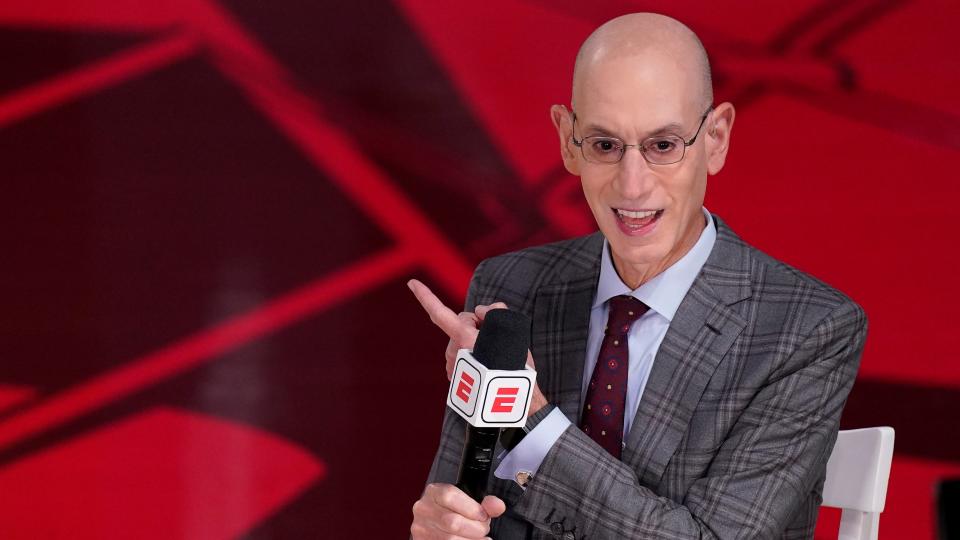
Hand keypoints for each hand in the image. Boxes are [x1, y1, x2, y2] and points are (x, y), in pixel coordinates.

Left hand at [406, 279, 548, 413]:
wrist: (512, 402)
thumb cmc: (514, 366)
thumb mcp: (509, 330)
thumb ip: (493, 312)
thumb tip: (481, 314)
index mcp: (464, 338)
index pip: (440, 312)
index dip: (425, 295)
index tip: (412, 283)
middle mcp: (454, 350)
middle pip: (461, 322)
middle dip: (476, 322)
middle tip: (495, 335)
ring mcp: (452, 365)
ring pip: (460, 338)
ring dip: (473, 340)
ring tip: (493, 354)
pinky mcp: (455, 376)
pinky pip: (460, 355)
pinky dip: (470, 354)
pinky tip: (484, 364)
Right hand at [411, 483, 505, 538]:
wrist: (436, 523)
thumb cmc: (453, 511)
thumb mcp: (468, 502)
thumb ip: (485, 504)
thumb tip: (498, 505)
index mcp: (434, 492)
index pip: (450, 496)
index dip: (471, 508)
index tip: (483, 516)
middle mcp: (424, 509)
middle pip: (452, 522)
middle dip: (475, 528)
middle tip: (484, 529)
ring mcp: (421, 528)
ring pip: (450, 539)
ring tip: (480, 539)